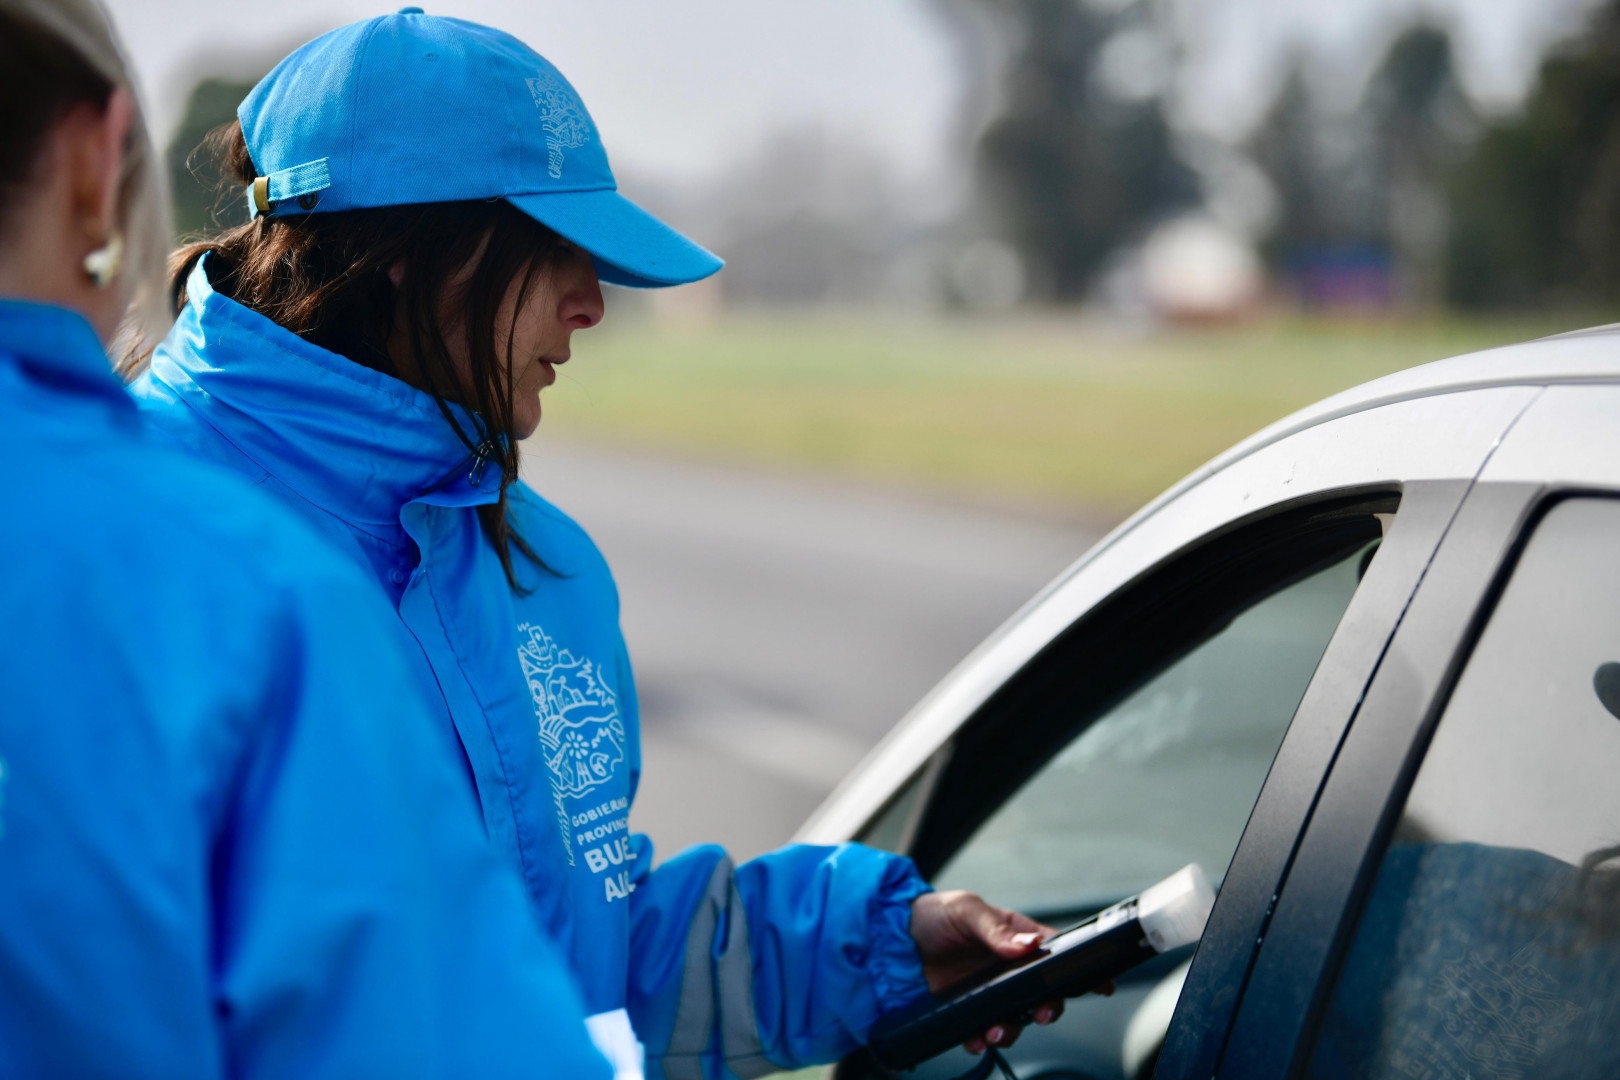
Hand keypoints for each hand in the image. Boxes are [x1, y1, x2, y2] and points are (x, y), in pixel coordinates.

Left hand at [909, 891, 1111, 1053]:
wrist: (891, 939)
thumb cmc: (933, 915)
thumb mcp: (966, 911)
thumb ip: (996, 929)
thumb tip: (1028, 944)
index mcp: (1015, 938)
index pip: (1055, 953)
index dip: (1079, 970)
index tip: (1100, 985)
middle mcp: (1007, 968)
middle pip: (1042, 993)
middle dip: (1047, 1008)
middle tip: (1040, 1014)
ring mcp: (988, 991)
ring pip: (1016, 1017)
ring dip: (1012, 1029)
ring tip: (996, 1030)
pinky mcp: (967, 1009)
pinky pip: (983, 1030)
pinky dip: (982, 1039)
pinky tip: (974, 1038)